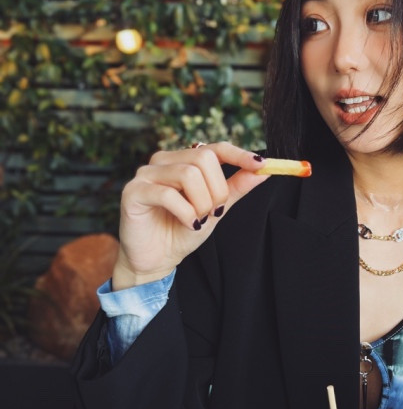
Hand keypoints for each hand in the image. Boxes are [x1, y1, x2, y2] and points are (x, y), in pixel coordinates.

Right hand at [112, 142, 268, 289]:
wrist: (156, 259)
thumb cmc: (182, 230)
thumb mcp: (217, 208)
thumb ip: (236, 187)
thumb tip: (262, 170)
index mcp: (184, 161)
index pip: (215, 148)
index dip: (239, 155)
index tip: (262, 165)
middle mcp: (164, 161)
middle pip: (203, 157)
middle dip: (217, 189)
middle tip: (214, 211)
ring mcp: (146, 174)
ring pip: (188, 174)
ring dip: (202, 203)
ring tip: (198, 219)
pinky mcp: (133, 191)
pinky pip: (168, 194)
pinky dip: (185, 212)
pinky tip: (187, 223)